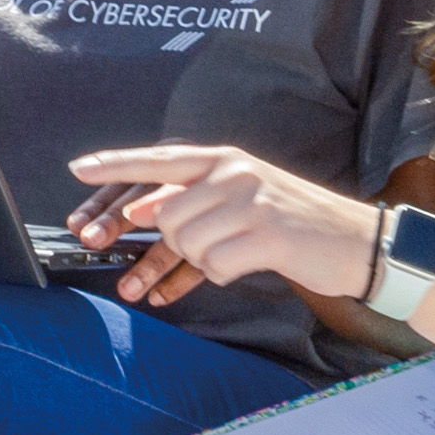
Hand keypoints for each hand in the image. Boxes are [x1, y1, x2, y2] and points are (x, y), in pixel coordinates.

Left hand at [66, 143, 387, 311]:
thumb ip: (192, 203)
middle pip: (165, 214)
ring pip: (188, 242)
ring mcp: (253, 201)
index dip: (115, 165)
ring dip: (203, 263)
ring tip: (233, 256)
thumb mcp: (242, 199)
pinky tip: (246, 266)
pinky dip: (225, 274)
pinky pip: (217, 265)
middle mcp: (235, 172)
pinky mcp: (269, 235)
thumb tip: (139, 212)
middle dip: (168, 247)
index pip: (158, 159)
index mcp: (225, 159)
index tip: (77, 169)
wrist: (356, 242)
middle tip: (191, 257)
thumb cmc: (291, 224)